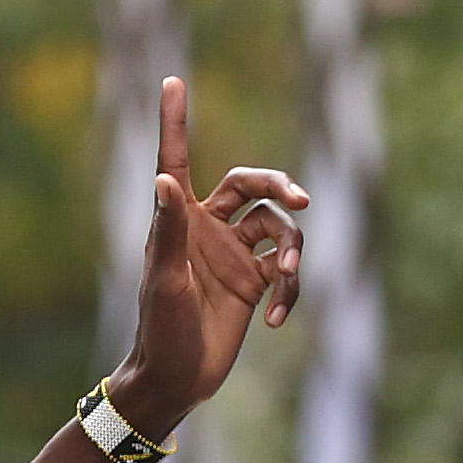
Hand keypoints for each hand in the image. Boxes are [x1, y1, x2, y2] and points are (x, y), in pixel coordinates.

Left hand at [107, 77, 303, 438]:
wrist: (176, 380)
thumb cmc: (160, 331)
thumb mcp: (164, 280)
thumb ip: (169, 230)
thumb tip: (165, 179)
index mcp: (179, 220)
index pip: (178, 159)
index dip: (176, 122)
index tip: (171, 81)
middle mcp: (210, 230)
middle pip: (254, 185)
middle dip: (281, 186)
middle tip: (301, 201)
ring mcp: (235, 255)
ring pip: (280, 229)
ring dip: (292, 253)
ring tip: (285, 281)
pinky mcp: (255, 284)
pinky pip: (286, 270)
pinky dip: (289, 292)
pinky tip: (275, 321)